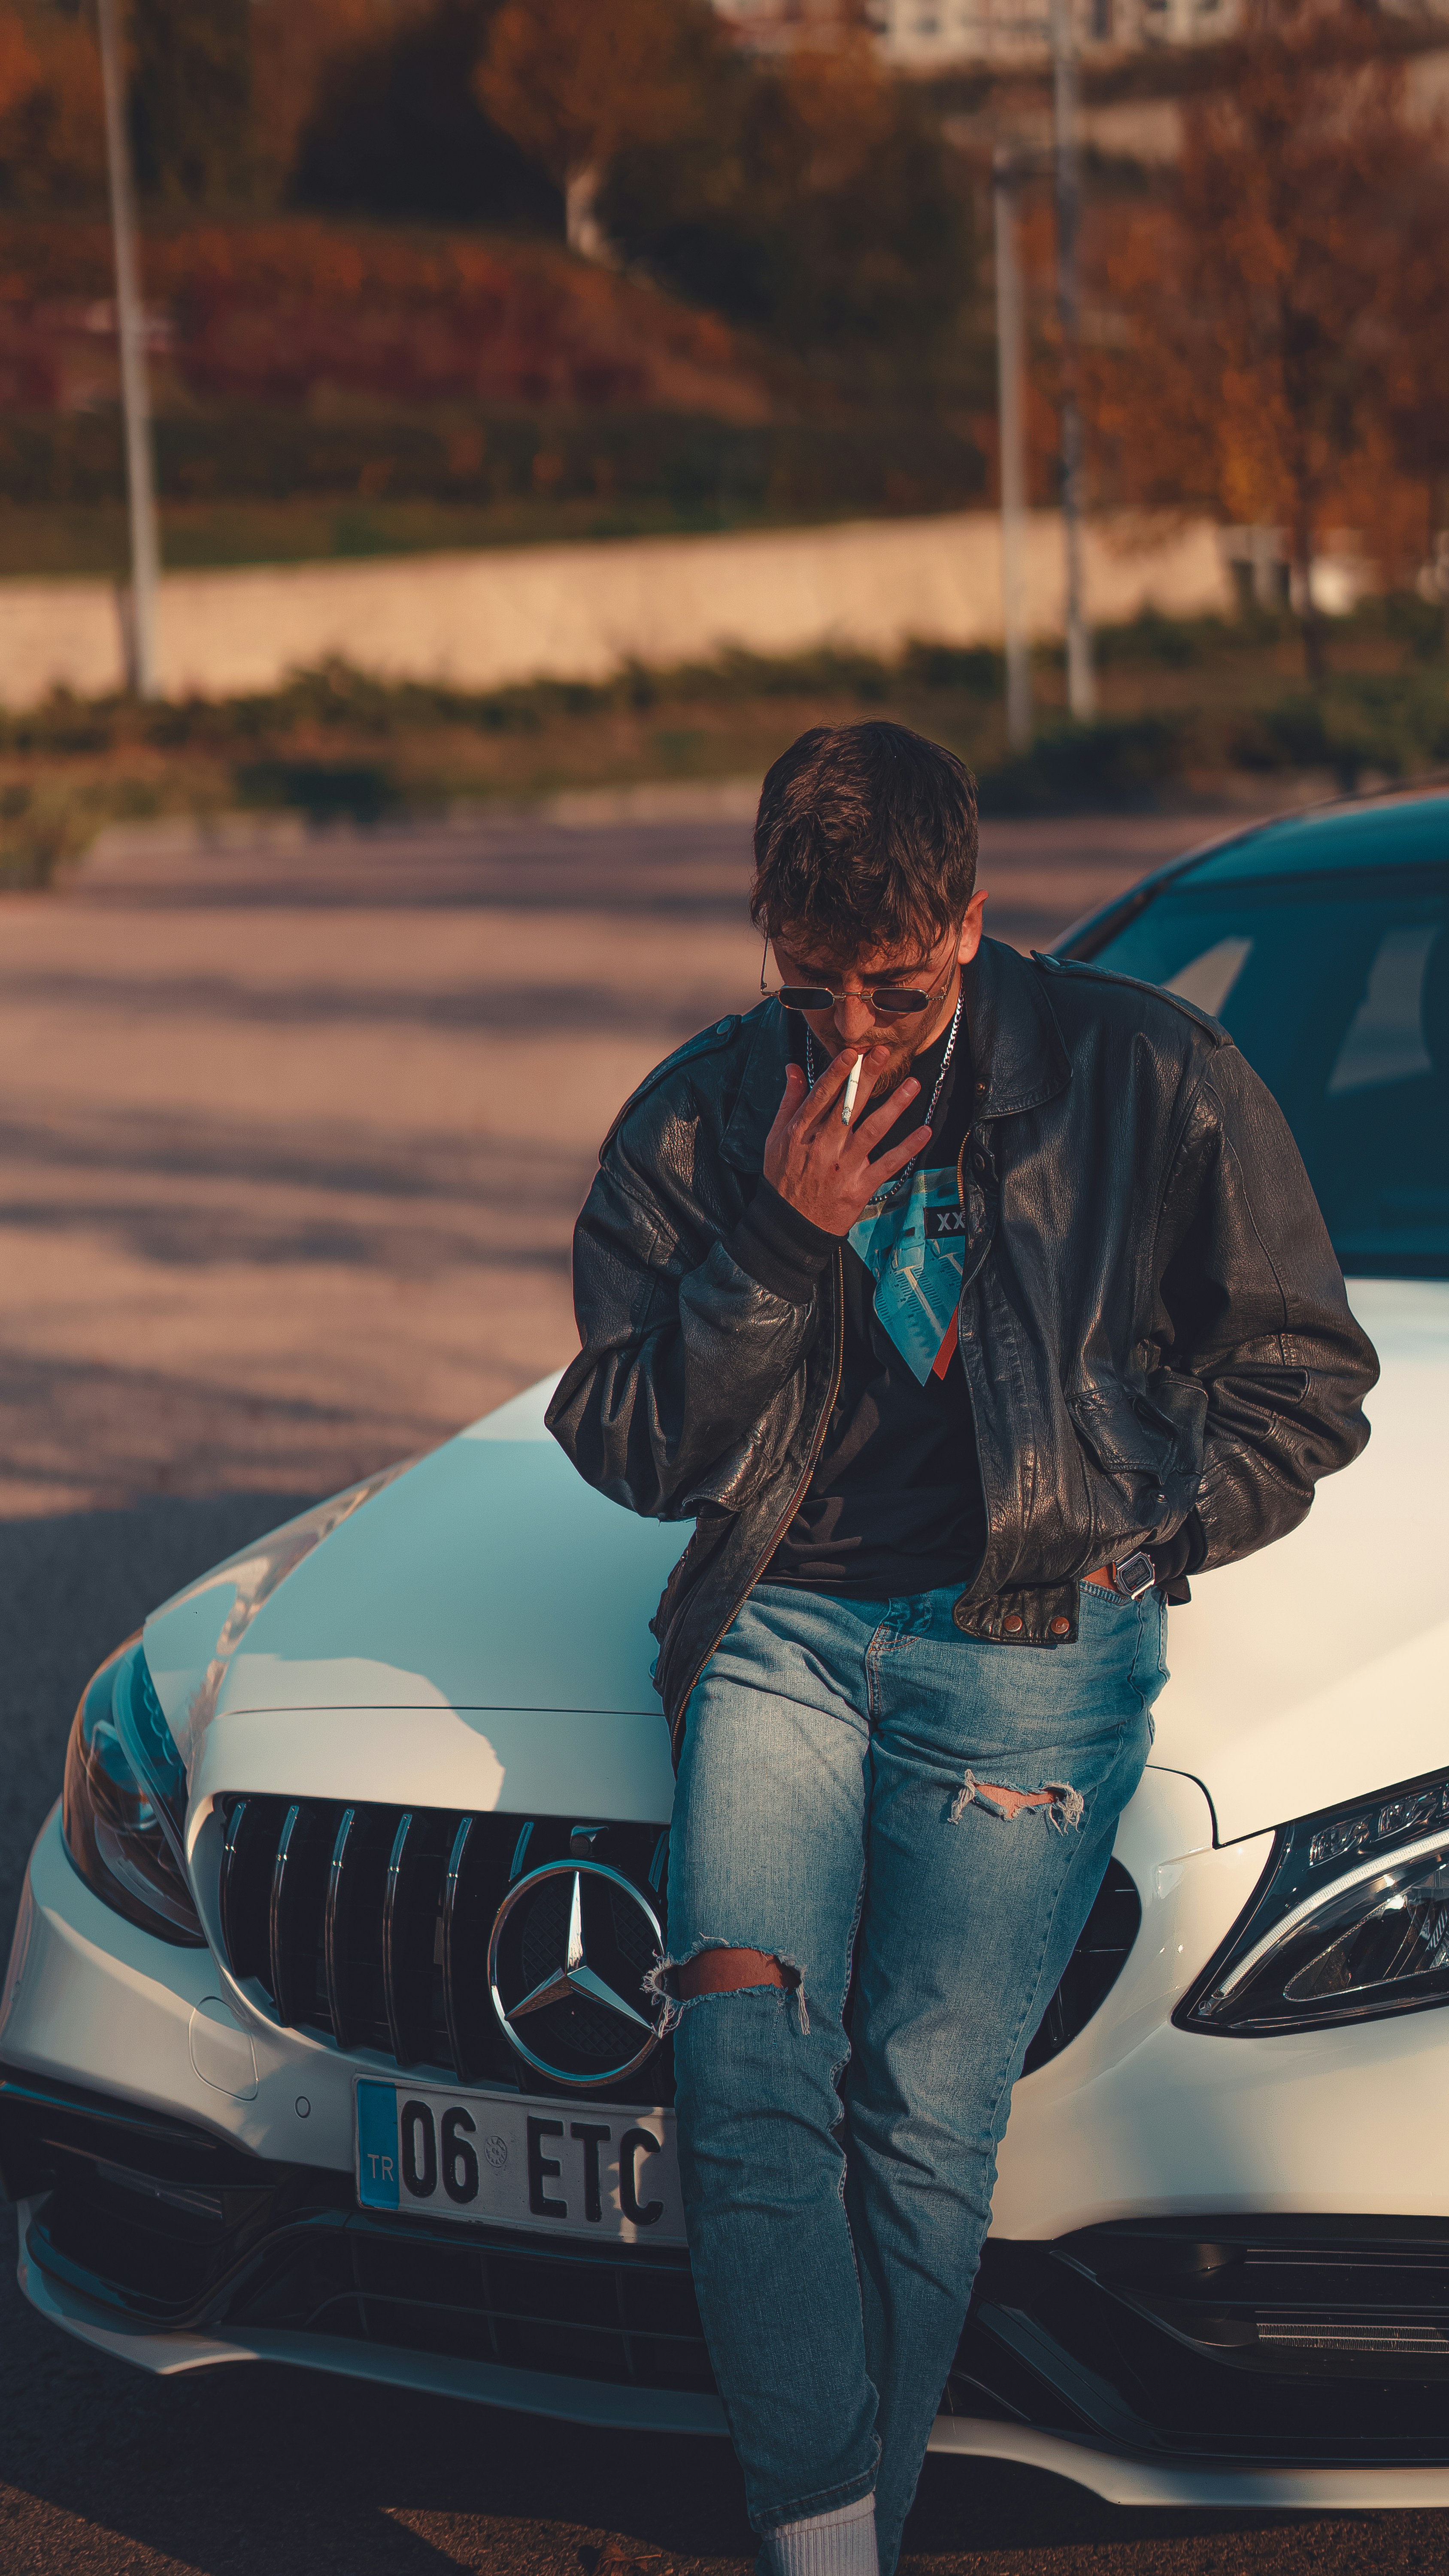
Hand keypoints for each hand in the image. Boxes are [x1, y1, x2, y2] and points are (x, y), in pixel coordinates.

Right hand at [763, 1044, 931, 1234]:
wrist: (790, 1226)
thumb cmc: (783, 1179)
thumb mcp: (776, 1139)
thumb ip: (790, 1102)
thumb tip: (794, 1068)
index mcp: (800, 1133)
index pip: (821, 1096)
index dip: (837, 1073)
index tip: (852, 1052)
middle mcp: (823, 1147)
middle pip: (848, 1107)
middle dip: (866, 1078)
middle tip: (882, 1053)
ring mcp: (844, 1167)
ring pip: (872, 1131)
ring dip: (894, 1106)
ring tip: (913, 1084)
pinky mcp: (860, 1186)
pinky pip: (888, 1164)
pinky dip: (907, 1148)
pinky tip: (924, 1131)